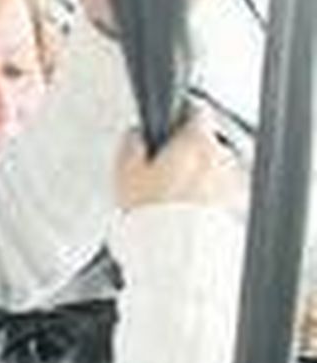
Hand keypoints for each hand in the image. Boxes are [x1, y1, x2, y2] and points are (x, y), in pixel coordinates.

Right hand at [115, 110, 246, 214]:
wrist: (175, 251)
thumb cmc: (153, 213)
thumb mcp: (125, 173)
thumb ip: (131, 144)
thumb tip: (135, 135)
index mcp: (196, 142)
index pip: (199, 111)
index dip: (184, 114)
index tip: (176, 121)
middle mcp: (221, 158)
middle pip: (208, 144)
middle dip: (191, 153)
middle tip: (167, 170)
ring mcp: (232, 182)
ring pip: (216, 171)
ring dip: (203, 177)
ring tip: (177, 198)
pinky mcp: (236, 206)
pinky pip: (223, 195)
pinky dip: (211, 199)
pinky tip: (189, 212)